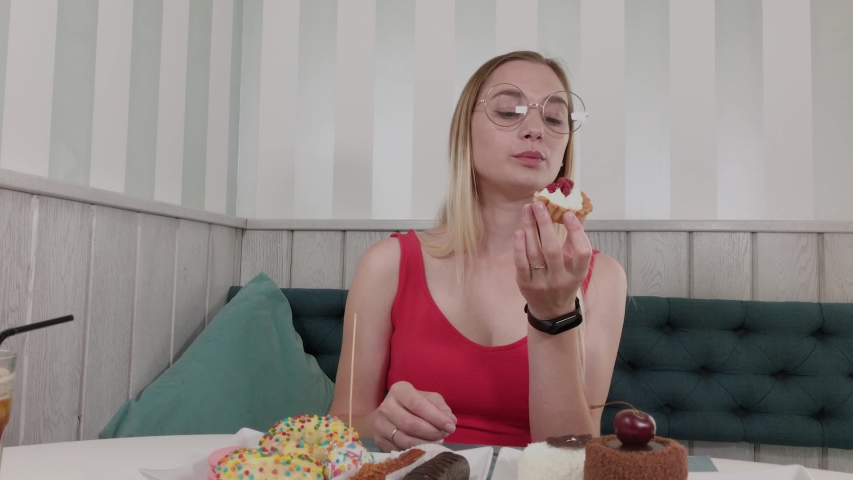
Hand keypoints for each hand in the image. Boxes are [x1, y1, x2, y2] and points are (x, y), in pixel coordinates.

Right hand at [373, 381, 457, 451]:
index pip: (417, 404)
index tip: (451, 426)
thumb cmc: (413, 405)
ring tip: (438, 442)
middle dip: (431, 432)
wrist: (389, 415)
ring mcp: (380, 424)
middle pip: (410, 424)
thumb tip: (450, 420)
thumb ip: (441, 408)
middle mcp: (386, 406)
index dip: (436, 417)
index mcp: (399, 390)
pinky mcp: (379, 440)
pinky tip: (425, 448)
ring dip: (425, 443)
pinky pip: (399, 450)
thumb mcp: (429, 399)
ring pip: (404, 440)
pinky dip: (416, 451)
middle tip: (445, 435)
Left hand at [513, 202, 592, 319]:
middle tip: (539, 204)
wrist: (552, 310)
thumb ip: (576, 240)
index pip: (582, 252)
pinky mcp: (526, 284)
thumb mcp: (576, 265)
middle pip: (553, 250)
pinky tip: (520, 231)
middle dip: (545, 224)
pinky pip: (521, 263)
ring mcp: (542, 283)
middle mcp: (561, 279)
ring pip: (535, 253)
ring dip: (530, 229)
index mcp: (578, 273)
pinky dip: (519, 247)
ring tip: (527, 210)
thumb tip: (577, 211)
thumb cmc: (566, 280)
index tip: (568, 213)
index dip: (576, 232)